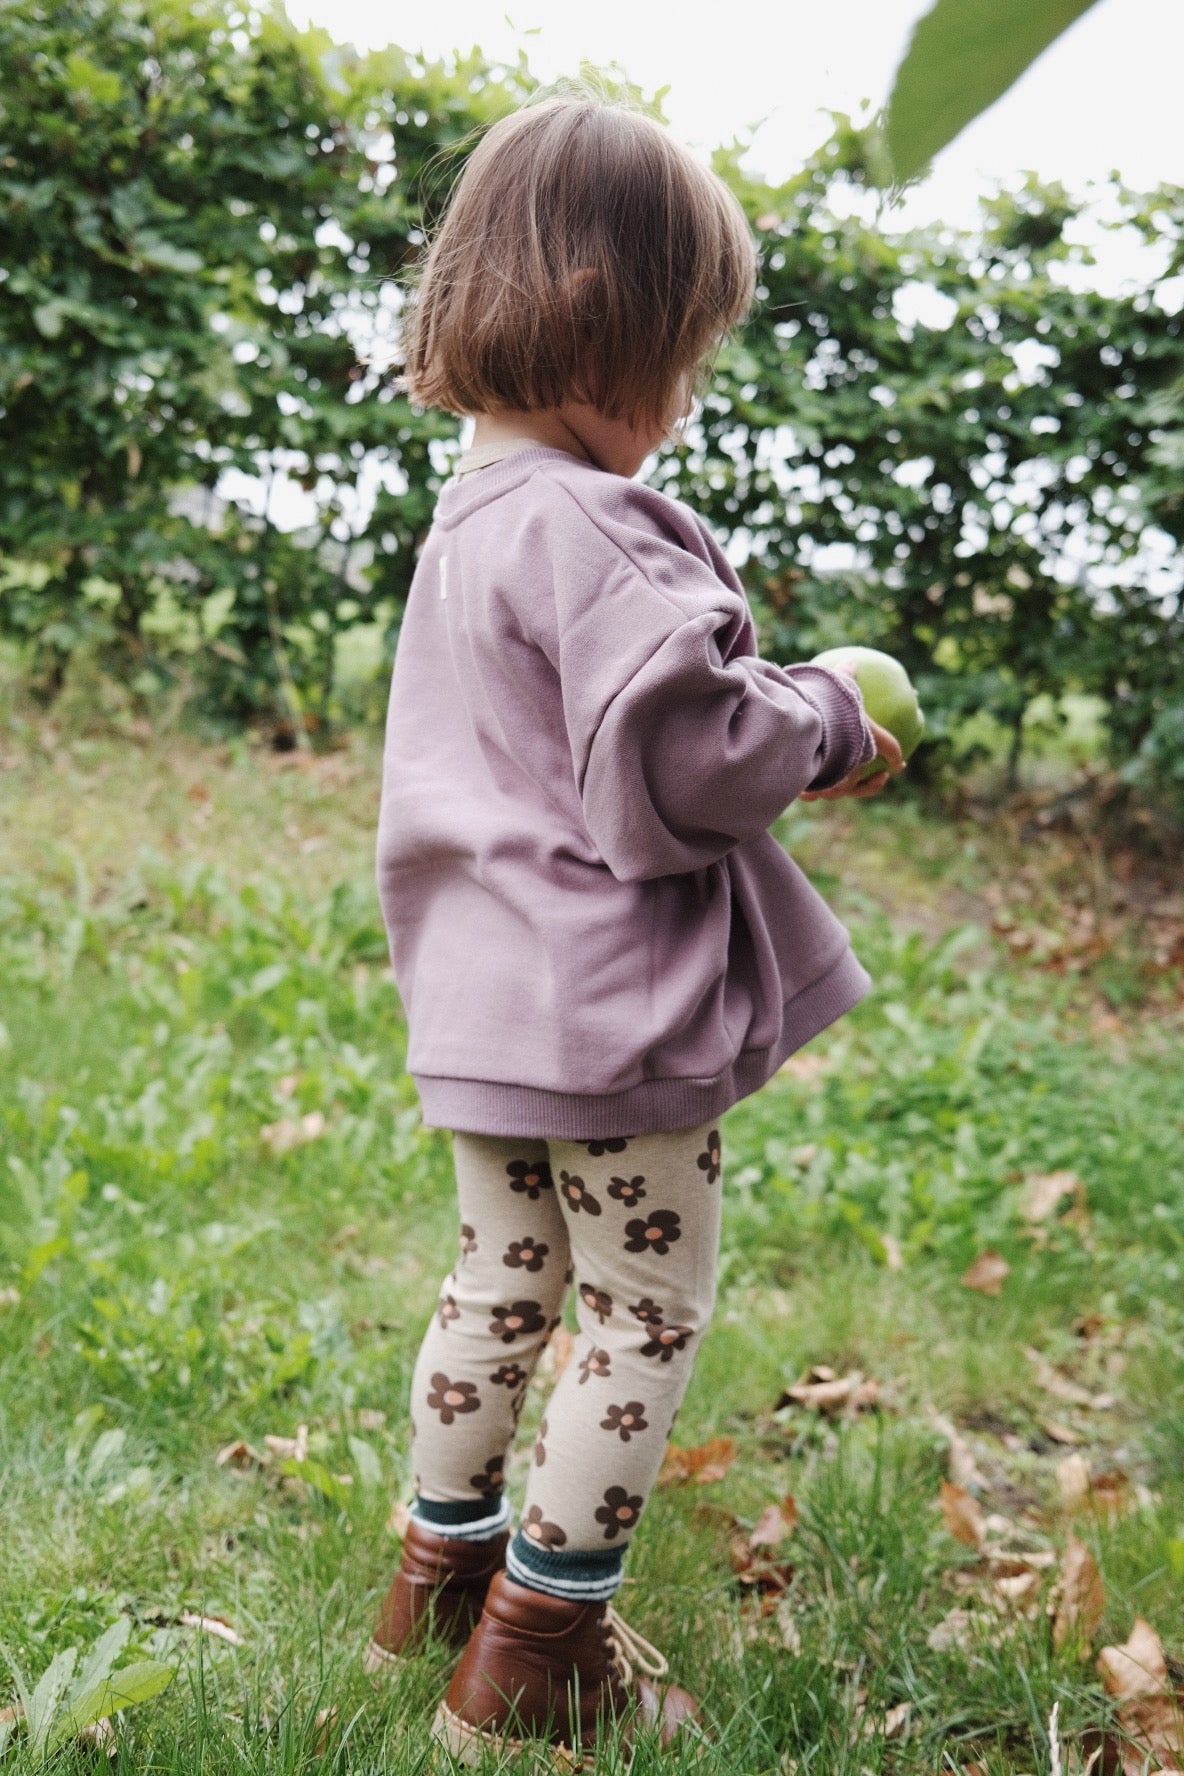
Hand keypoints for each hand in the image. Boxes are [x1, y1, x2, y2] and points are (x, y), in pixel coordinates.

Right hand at [799, 663, 905, 801]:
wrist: (801, 724)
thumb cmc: (824, 704)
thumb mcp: (836, 684)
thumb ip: (845, 675)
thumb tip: (852, 660)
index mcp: (866, 741)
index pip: (889, 749)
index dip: (895, 756)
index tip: (899, 764)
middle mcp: (854, 765)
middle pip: (866, 782)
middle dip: (872, 784)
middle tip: (881, 777)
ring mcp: (834, 781)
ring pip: (842, 792)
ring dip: (846, 790)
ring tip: (840, 787)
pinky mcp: (813, 788)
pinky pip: (812, 794)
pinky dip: (811, 793)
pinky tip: (806, 793)